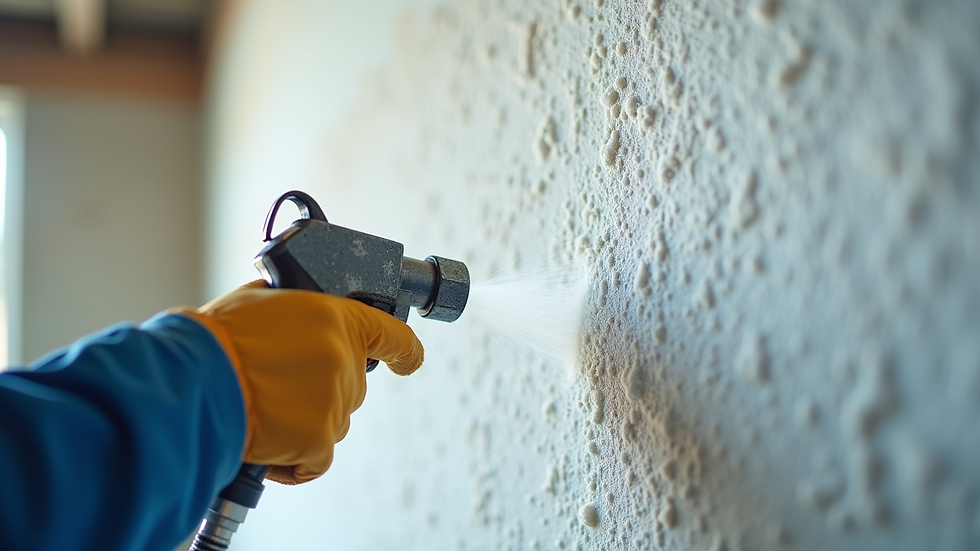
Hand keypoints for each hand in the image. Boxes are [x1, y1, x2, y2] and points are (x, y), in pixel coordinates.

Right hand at [176, 281, 423, 483]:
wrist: (192, 381)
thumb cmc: (216, 341)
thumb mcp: (262, 300)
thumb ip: (297, 309)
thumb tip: (300, 318)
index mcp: (335, 317)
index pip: (392, 335)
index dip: (404, 351)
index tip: (407, 361)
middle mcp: (344, 358)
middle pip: (352, 385)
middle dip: (320, 387)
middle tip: (277, 382)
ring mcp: (335, 401)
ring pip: (334, 421)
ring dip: (305, 421)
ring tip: (262, 406)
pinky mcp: (319, 440)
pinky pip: (315, 461)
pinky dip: (293, 460)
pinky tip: (267, 443)